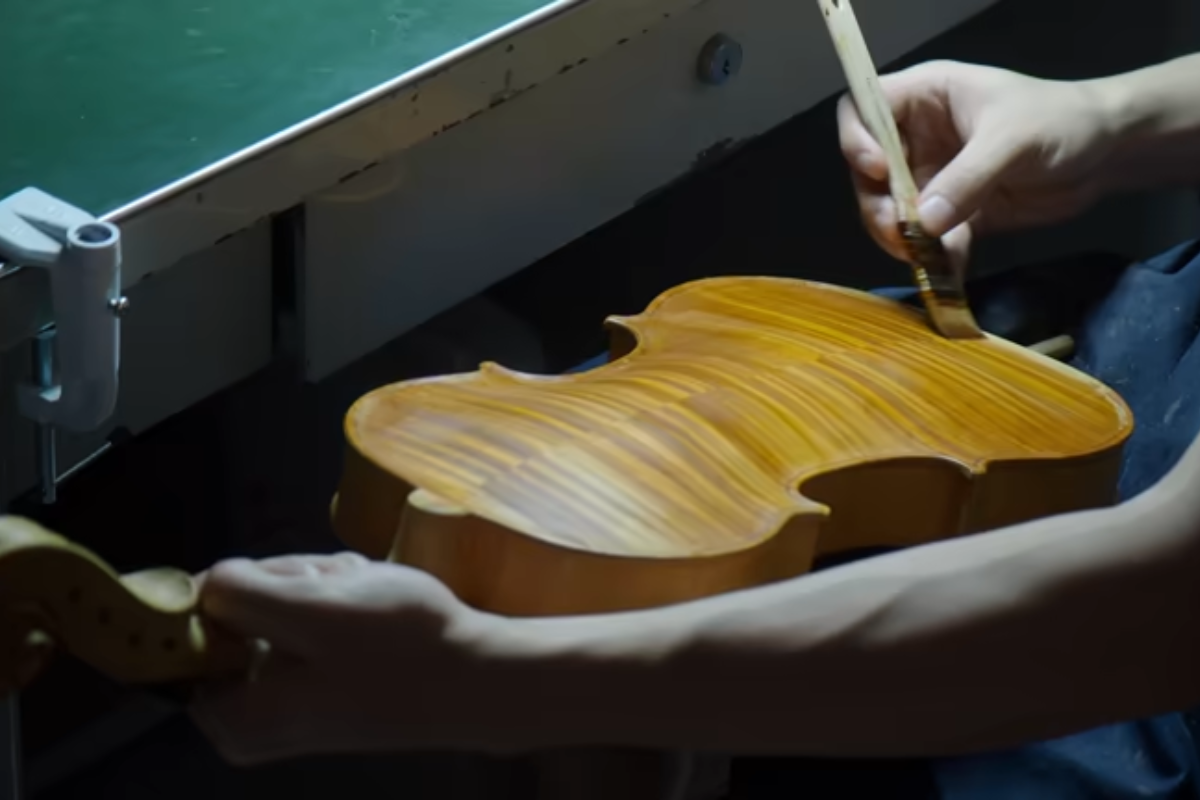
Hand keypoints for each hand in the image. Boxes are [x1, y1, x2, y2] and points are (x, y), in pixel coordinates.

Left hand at [188, 553, 490, 764]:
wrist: (480, 680)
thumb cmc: (397, 649)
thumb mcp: (310, 611)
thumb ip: (238, 595)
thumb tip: (199, 586)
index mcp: (231, 714)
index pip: (190, 630)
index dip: (236, 590)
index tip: (292, 589)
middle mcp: (251, 717)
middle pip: (239, 614)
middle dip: (292, 584)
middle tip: (340, 589)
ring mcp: (291, 699)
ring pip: (281, 609)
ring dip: (322, 587)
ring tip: (366, 596)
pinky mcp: (325, 683)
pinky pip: (313, 625)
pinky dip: (341, 603)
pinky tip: (376, 605)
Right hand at [838, 60, 1115, 266]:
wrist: (1108, 153)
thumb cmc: (1062, 121)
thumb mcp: (1012, 140)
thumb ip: (967, 178)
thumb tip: (924, 221)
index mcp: (924, 98)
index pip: (862, 111)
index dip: (857, 141)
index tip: (879, 171)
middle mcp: (917, 137)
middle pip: (868, 172)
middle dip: (878, 205)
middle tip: (900, 231)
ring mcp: (932, 177)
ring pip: (890, 211)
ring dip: (900, 237)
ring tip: (922, 255)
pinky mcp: (953, 212)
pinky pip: (929, 239)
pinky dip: (935, 257)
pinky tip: (950, 271)